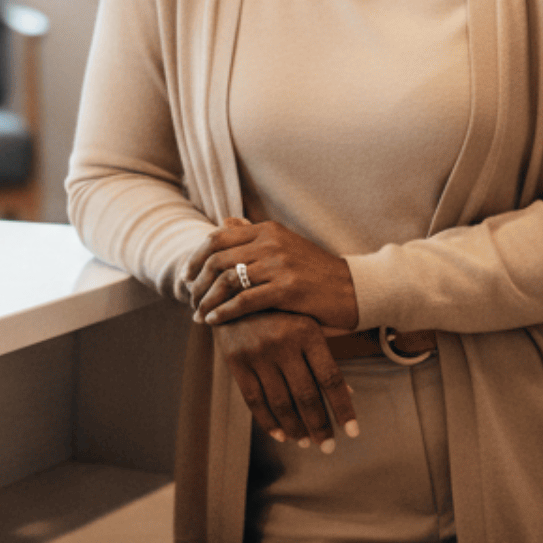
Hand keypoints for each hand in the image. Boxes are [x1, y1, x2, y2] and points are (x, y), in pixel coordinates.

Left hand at [184, 219, 359, 331]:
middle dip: (197, 282)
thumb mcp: (285, 245)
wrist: (355, 289)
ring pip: (227, 281)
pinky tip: (215, 321)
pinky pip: (245, 301)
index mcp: (267, 230)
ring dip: (207, 300)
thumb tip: (225, 221)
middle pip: (217, 259)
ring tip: (199, 314)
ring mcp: (280, 265)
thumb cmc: (316, 271)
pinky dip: (224, 312)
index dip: (196, 258)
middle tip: (190, 300)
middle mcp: (271, 243)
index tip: (187, 276)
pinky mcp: (288, 290)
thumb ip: (254, 235)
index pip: (217, 238)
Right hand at [212, 312, 358, 449]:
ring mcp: (257, 352)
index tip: (352, 432)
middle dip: (319, 426)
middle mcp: (282, 342)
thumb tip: (349, 393)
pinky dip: (268, 421)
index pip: (331, 378)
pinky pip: (254, 400)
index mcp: (307, 331)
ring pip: (280, 402)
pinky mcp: (236, 361)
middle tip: (327, 446)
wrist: (233, 289)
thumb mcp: (306, 323)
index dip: (343, 408)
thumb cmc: (280, 310)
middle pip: (306, 395)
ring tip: (305, 442)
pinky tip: (281, 434)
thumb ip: (324, 357)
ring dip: (295, 428)